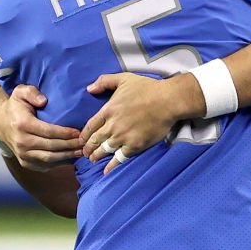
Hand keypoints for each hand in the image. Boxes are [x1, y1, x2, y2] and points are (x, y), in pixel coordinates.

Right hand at [0, 85, 81, 168]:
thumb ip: (32, 93)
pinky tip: (71, 158)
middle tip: (85, 142)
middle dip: (70, 145)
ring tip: (82, 151)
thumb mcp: (21, 92)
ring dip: (67, 156)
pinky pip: (45, 165)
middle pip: (51, 147)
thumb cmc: (15, 106)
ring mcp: (22, 154)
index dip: (65, 133)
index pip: (48, 131)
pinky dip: (59, 163)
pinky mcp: (25, 162)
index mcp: (23, 125)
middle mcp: (21, 142)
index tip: (79, 132)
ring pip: (49, 159)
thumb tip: (43, 101)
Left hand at [81, 72, 195, 173]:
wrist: (168, 101)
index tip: (82, 140)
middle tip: (86, 153)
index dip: (84, 136)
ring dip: (97, 156)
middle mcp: (112, 126)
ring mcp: (123, 137)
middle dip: (88, 148)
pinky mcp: (135, 145)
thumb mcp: (124, 78)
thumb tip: (89, 89)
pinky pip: (119, 158)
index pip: (89, 127)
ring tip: (93, 160)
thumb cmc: (148, 88)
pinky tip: (107, 171)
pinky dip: (112, 165)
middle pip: (95, 140)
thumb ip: (104, 81)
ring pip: (104, 150)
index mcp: (108, 110)